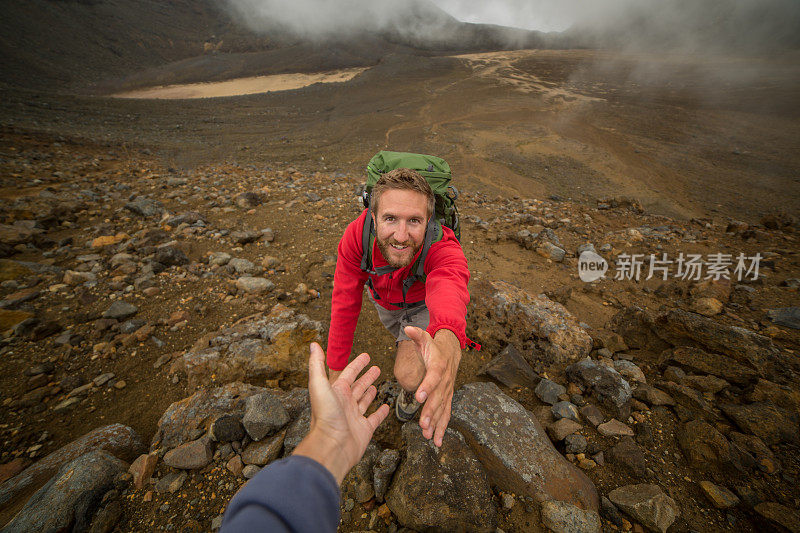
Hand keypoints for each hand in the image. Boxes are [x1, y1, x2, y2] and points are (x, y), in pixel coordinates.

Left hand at [293, 343, 389, 483]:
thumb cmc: (325, 416)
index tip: (366, 356)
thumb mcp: (319, 385)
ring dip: (370, 392)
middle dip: (366, 377)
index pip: (348, 374)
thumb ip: (317, 365)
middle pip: (358, 386)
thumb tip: (313, 345)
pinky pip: (374, 418)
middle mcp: (345, 403)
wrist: (332, 445)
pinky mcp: (364, 430)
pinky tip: (385, 406)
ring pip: (364, 401)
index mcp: (336, 392)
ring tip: (377, 385)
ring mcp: (355, 417)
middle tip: (377, 368)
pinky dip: (380, 412)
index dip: (357, 364)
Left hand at [403, 326, 460, 446]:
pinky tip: (437, 441)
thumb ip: (416, 334)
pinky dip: (442, 427)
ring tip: (429, 436)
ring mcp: (447, 391)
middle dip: (431, 413)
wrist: (452, 350)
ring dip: (436, 424)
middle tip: (423, 425)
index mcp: (438, 366)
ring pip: (443, 409)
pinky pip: (446, 414)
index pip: (432, 378)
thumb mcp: (425, 337)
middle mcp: (445, 381)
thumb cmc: (434, 346)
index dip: (427, 387)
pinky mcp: (447, 398)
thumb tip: (407, 328)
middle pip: (438, 398)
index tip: (419, 397)